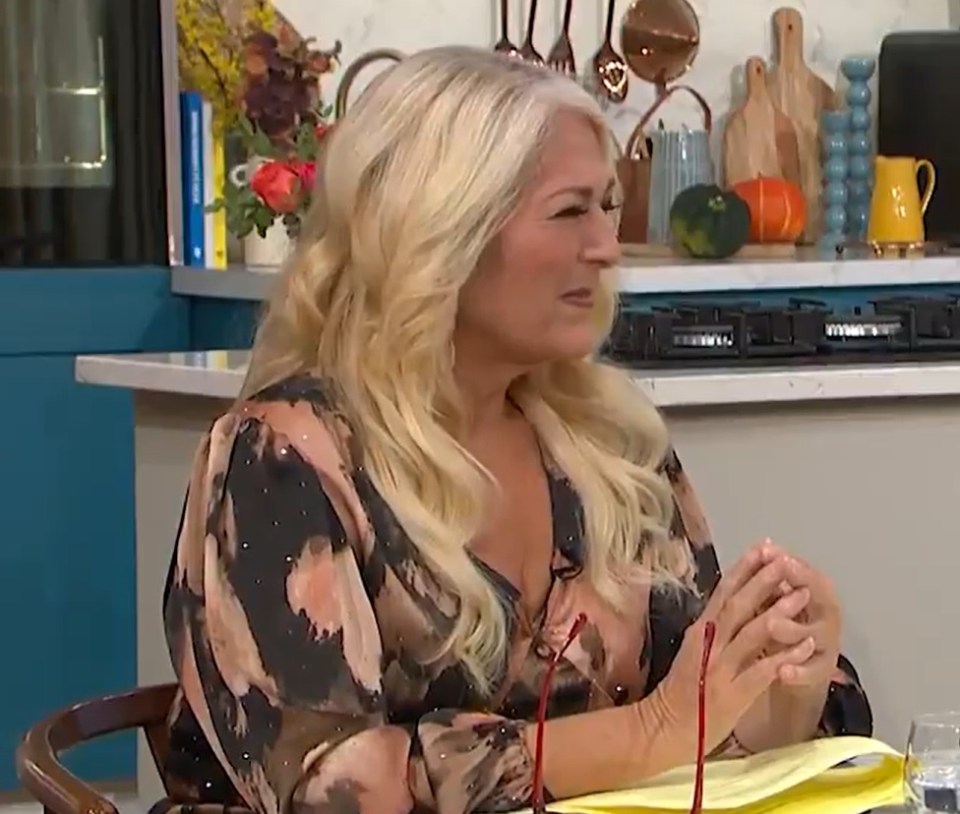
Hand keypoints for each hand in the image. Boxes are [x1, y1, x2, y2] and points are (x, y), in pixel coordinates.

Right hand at [651, 542, 814, 759]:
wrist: (664, 728)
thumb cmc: (682, 690)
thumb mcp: (694, 650)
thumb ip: (713, 629)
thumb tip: (734, 603)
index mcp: (700, 630)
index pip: (722, 592)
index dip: (743, 568)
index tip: (762, 547)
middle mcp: (709, 642)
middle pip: (737, 605)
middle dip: (762, 581)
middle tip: (784, 559)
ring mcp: (720, 667)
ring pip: (751, 633)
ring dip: (778, 612)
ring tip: (802, 595)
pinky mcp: (733, 692)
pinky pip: (762, 670)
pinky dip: (785, 656)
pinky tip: (805, 647)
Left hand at [758, 542, 841, 690]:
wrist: (799, 664)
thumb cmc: (787, 620)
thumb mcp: (778, 597)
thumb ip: (772, 575)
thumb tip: (762, 547)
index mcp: (816, 590)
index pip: (806, 572)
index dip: (789, 563)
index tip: (769, 552)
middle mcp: (826, 614)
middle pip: (817, 599)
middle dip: (797, 588)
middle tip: (778, 582)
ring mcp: (826, 644)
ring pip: (811, 635)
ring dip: (791, 628)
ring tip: (773, 625)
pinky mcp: (821, 672)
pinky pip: (810, 672)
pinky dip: (797, 672)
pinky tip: (782, 673)